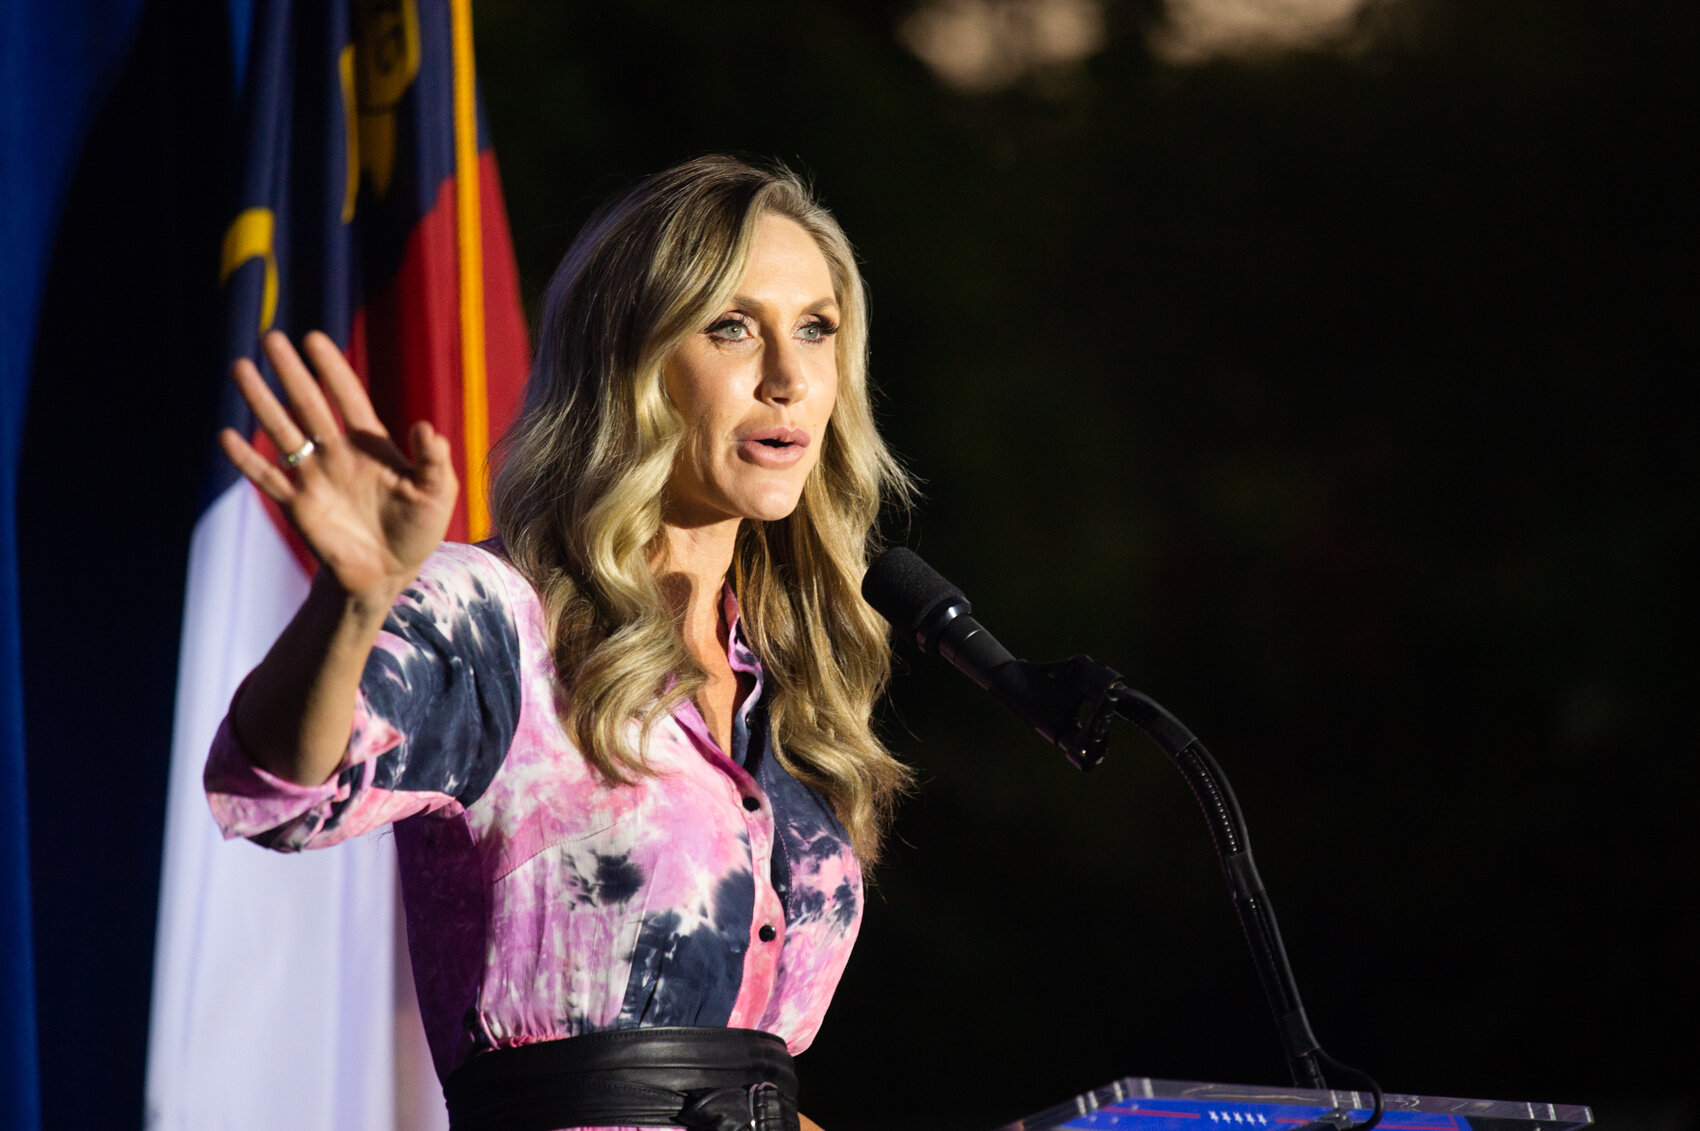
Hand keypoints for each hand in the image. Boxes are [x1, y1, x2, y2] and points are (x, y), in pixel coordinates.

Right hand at [220, 330, 457, 604]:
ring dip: (261, 401)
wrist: (390, 574)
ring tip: (240, 368)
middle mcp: (337, 453)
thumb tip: (426, 427)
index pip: (348, 397)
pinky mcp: (298, 506)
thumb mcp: (438, 493)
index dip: (332, 369)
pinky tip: (227, 436)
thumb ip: (434, 460)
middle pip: (308, 404)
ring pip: (282, 431)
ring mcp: (314, 477)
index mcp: (371, 444)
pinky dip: (247, 460)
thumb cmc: (418, 530)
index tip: (313, 339)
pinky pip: (268, 478)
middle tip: (270, 337)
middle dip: (290, 372)